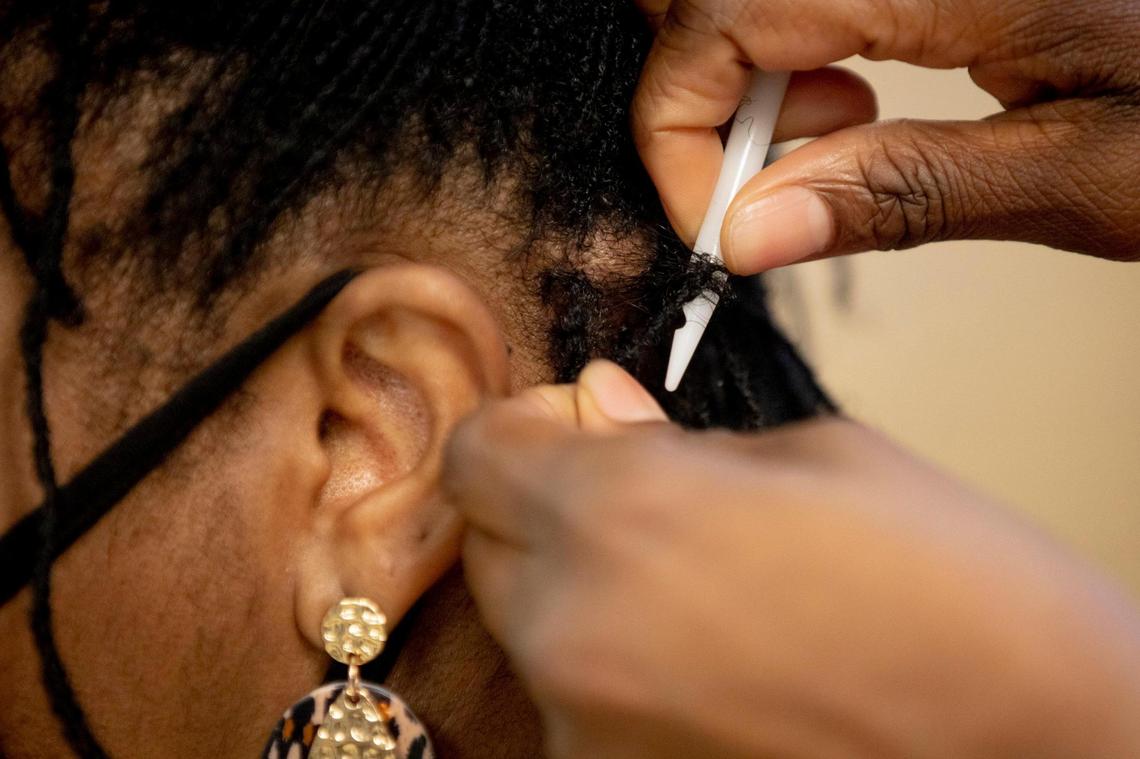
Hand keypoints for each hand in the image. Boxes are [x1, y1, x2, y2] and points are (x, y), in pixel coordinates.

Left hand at [445, 361, 1139, 758]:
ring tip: (690, 587)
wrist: (1041, 744)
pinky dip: (613, 668)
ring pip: (528, 627)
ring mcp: (585, 728)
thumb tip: (597, 408)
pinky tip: (707, 658)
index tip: (569, 427)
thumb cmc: (951, 582)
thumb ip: (673, 436)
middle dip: (540, 508)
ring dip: (578, 592)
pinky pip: (575, 701)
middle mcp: (574, 630)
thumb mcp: (814, 458)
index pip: (477, 453)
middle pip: (486, 543)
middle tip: (634, 501)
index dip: (520, 428)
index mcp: (619, 513)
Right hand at [632, 0, 1139, 270]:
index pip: (714, 16)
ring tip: (836, 128)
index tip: (713, 217)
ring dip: (748, 63)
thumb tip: (745, 234)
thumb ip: (896, 194)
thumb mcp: (1082, 175)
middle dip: (703, 86)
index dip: (677, 126)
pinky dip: (795, 41)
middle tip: (777, 166)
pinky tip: (859, 83)